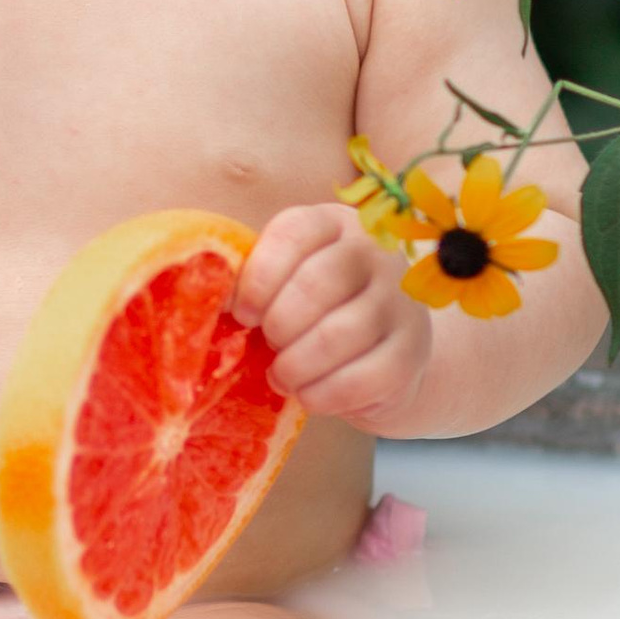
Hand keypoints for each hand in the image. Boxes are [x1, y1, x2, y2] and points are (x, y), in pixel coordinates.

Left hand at [233, 201, 431, 432]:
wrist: (384, 355)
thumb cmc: (317, 314)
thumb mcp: (288, 282)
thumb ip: (256, 280)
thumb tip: (208, 298)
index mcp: (335, 224)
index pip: (295, 232)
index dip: (259, 276)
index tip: (242, 313)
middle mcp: (377, 252)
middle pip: (318, 282)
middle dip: (279, 324)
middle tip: (268, 344)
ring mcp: (401, 302)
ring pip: (338, 334)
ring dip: (295, 365)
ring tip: (282, 375)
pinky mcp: (411, 353)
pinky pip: (360, 379)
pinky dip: (321, 394)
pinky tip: (308, 394)